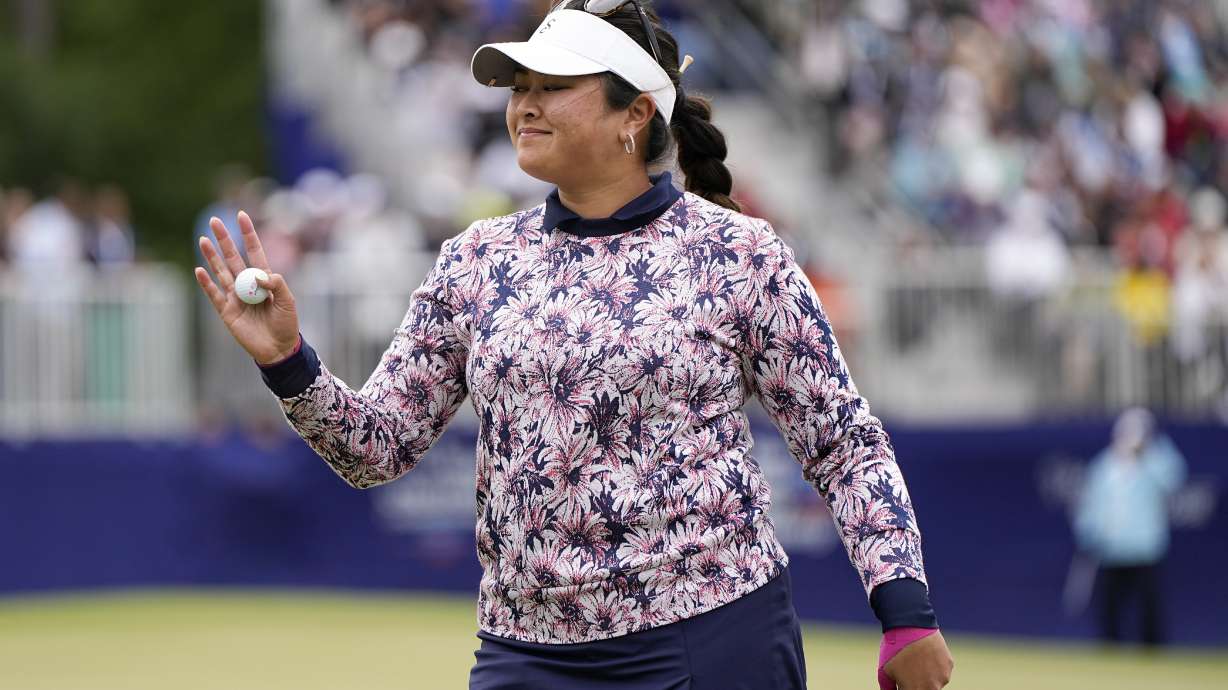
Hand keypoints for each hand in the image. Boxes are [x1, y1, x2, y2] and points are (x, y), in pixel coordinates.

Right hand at [194, 211, 300, 364]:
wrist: (278, 349)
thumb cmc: (287, 324)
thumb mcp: (288, 302)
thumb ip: (277, 285)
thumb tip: (259, 274)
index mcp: (264, 279)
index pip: (254, 251)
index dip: (248, 234)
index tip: (241, 215)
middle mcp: (247, 284)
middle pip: (233, 257)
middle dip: (224, 239)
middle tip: (214, 220)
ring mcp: (235, 297)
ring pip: (220, 272)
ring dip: (212, 256)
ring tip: (202, 239)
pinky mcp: (227, 311)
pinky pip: (214, 294)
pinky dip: (206, 283)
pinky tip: (199, 270)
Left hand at [880, 631, 953, 689]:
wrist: (910, 625)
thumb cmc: (894, 649)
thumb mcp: (884, 671)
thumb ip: (888, 688)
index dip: (905, 686)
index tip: (902, 681)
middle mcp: (931, 688)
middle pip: (924, 689)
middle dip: (916, 684)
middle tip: (909, 670)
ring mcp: (942, 677)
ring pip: (934, 682)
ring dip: (927, 676)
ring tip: (916, 659)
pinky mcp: (949, 666)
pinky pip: (942, 671)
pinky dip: (935, 666)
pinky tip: (926, 654)